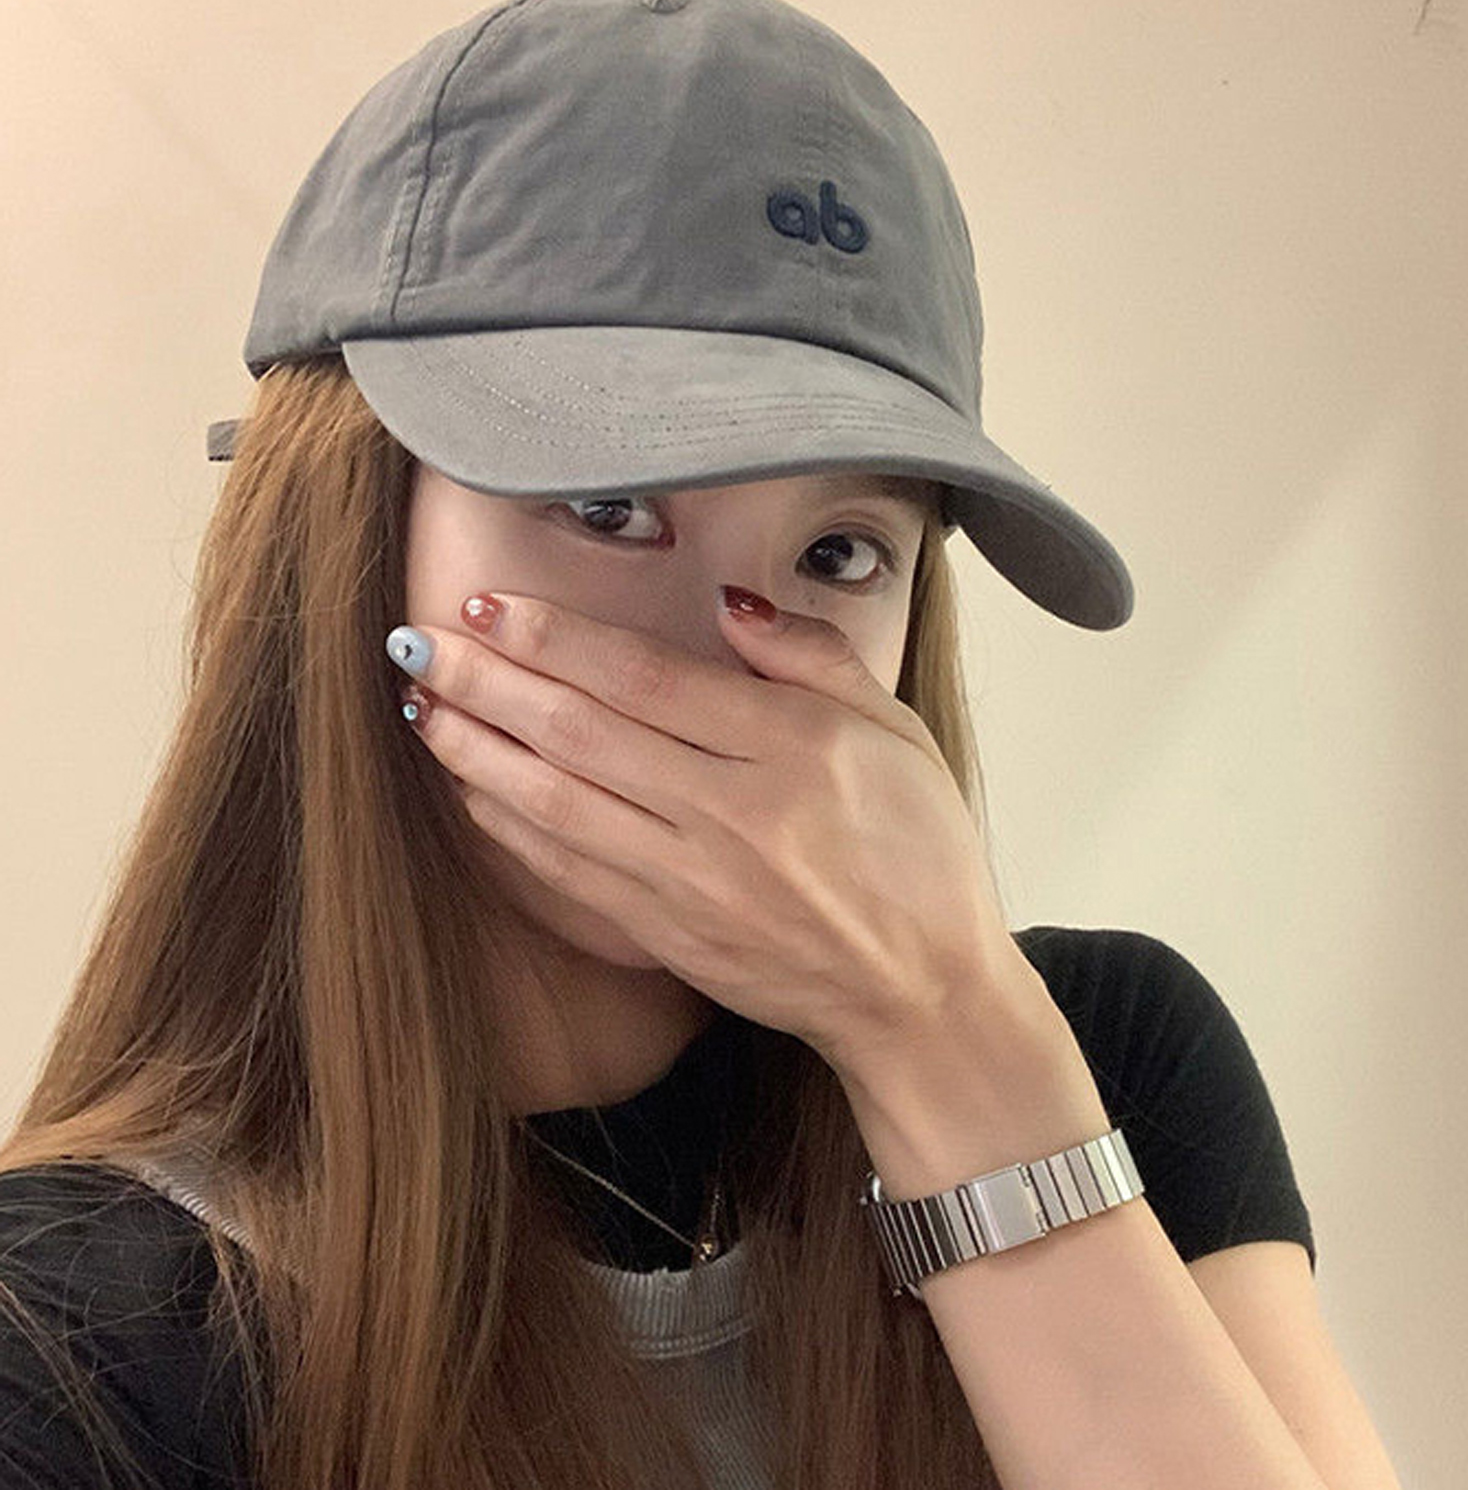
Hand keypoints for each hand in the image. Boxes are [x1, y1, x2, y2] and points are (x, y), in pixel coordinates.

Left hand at [387, 589, 1027, 1071]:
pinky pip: (567, 870)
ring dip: (477, 748)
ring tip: (419, 701)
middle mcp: (728, 811)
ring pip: (557, 800)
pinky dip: (510, 826)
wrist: (920, 992)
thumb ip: (811, 656)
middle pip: (581, 730)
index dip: (556, 636)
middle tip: (420, 637)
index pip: (644, 676)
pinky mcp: (665, 932)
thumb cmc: (918, 852)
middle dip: (490, 678)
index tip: (491, 603)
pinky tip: (470, 787)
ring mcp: (689, 879)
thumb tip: (728, 602)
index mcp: (788, 747)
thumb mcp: (896, 729)